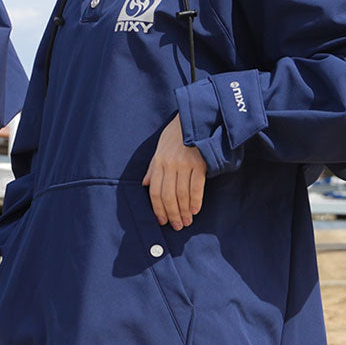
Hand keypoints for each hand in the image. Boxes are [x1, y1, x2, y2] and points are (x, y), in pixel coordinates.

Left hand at [142, 114, 205, 230]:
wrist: (195, 118)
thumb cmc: (177, 134)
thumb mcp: (160, 147)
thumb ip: (153, 167)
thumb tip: (145, 184)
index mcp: (158, 161)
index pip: (155, 191)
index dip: (157, 208)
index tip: (162, 220)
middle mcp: (169, 164)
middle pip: (168, 195)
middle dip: (172, 213)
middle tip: (176, 226)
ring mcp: (184, 164)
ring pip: (182, 193)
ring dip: (184, 211)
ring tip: (186, 221)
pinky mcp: (199, 163)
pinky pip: (196, 186)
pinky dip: (196, 200)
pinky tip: (195, 210)